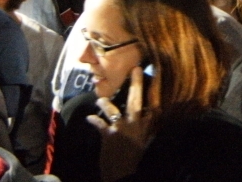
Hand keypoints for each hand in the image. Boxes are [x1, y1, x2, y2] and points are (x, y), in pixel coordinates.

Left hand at [86, 66, 157, 181]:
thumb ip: (145, 127)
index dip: (150, 90)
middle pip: (136, 101)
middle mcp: (135, 125)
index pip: (151, 106)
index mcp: (145, 127)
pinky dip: (94, 120)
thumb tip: (150, 113)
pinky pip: (100, 124)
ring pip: (114, 110)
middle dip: (136, 84)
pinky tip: (90, 118)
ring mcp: (122, 129)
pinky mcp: (109, 135)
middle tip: (135, 69)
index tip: (147, 75)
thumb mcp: (143, 142)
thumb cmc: (132, 157)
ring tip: (101, 99)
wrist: (122, 174)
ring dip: (106, 104)